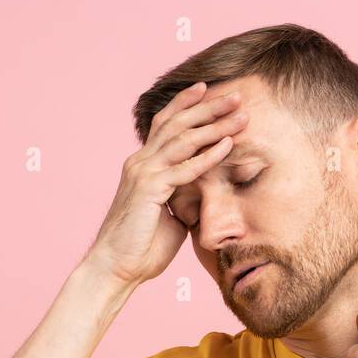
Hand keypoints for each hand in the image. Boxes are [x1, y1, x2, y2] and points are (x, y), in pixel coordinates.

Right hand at [82, 80, 248, 288]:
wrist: (117, 268)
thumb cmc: (142, 247)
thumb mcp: (170, 215)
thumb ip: (183, 197)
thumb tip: (203, 194)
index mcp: (142, 165)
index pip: (165, 125)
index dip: (185, 105)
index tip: (207, 90)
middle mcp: (140, 162)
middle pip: (177, 124)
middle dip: (208, 107)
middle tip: (235, 95)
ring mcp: (143, 173)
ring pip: (183, 140)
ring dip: (214, 125)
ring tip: (240, 114)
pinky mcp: (150, 189)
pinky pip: (185, 168)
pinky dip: (208, 155)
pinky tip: (227, 145)